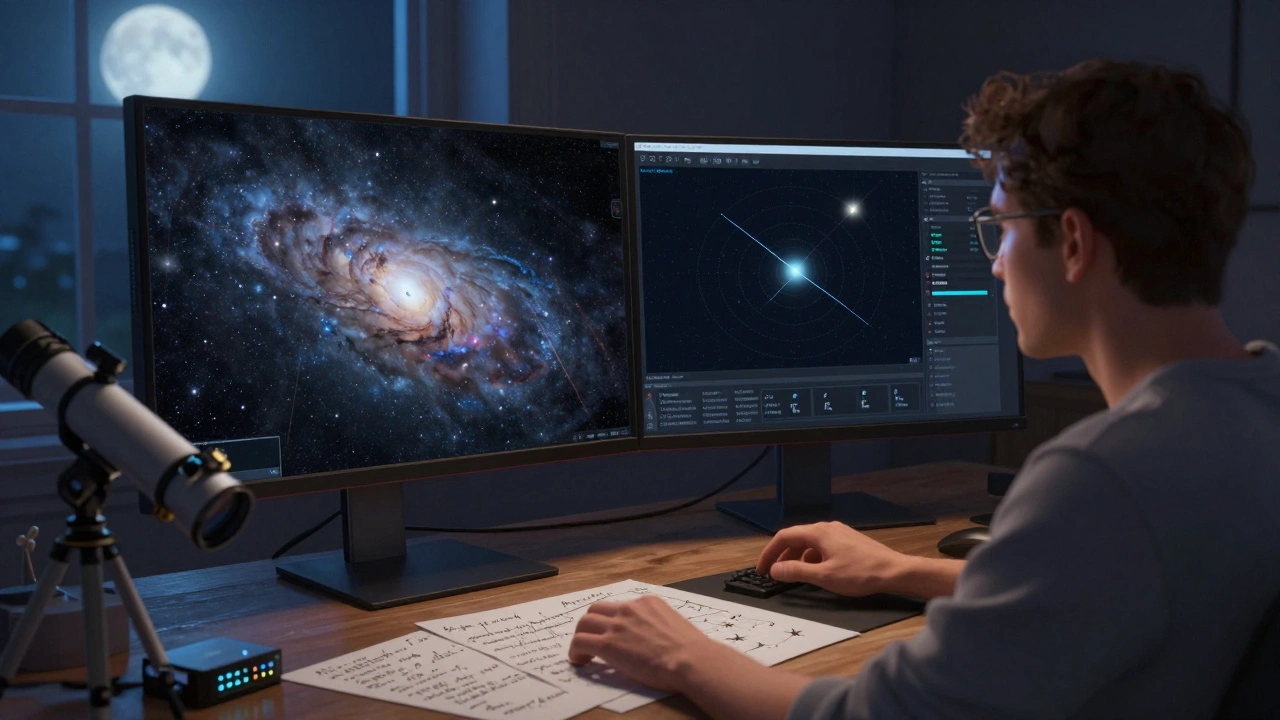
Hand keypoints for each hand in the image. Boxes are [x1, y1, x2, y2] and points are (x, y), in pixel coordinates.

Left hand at [568, 595, 722, 693]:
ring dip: (580, 635)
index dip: (612, 621)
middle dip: (591, 624)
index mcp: (647, 603)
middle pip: (597, 609)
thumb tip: (652, 637)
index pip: (620, 606)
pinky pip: (580, 642)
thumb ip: (657, 624)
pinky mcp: (608, 644)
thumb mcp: (673, 624)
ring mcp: (617, 625)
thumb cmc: (690, 650)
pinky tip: (579, 661)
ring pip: (584, 622)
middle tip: (593, 639)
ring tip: (582, 652)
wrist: (689, 659)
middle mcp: (630, 609)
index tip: (613, 633)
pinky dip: (575, 651)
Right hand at [757, 521, 910, 596]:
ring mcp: (839, 533)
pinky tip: (815, 571)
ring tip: (791, 575)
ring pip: (809, 542)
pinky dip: (811, 557)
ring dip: (797, 557)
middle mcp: (827, 528)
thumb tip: (775, 570)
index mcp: (818, 532)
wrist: (894, 571)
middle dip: (781, 555)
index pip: (783, 537)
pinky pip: (822, 546)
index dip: (769, 553)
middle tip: (772, 573)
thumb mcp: (824, 576)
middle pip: (796, 538)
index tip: (761, 568)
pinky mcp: (848, 541)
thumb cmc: (860, 573)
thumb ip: (796, 572)